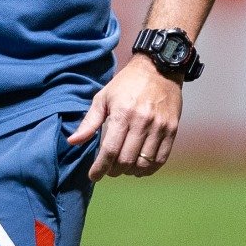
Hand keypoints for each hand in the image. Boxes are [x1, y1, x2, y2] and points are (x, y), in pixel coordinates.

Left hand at [67, 57, 181, 179]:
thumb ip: (89, 122)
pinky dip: (149, 169)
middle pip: (127, 160)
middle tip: (108, 169)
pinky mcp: (172, 130)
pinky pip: (161, 159)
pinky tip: (139, 168)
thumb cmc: (126, 83)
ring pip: (144, 163)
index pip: (109, 150)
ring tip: (122, 168)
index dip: (100, 167)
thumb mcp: (103, 97)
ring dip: (130, 172)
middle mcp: (142, 122)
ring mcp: (159, 127)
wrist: (159, 69)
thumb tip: (73, 141)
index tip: (93, 176)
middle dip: (114, 170)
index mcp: (122, 114)